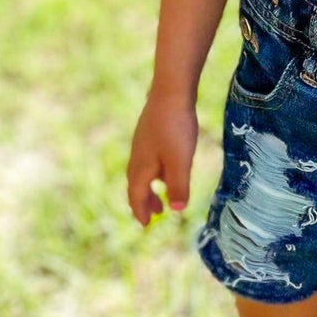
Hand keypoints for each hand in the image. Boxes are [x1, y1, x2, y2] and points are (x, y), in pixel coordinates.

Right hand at [127, 92, 198, 226]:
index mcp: (141, 167)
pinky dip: (154, 173)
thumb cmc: (175, 128)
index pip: (136, 195)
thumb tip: (177, 209)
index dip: (141, 211)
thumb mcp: (180, 161)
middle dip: (144, 202)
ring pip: (142, 172)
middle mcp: (137, 156)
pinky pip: (148, 160)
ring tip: (162, 196)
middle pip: (136, 185)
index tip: (147, 224)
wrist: (171, 92)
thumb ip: (178, 186)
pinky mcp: (150, 132)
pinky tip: (166, 168)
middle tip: (155, 215)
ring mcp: (142, 143)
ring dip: (149, 188)